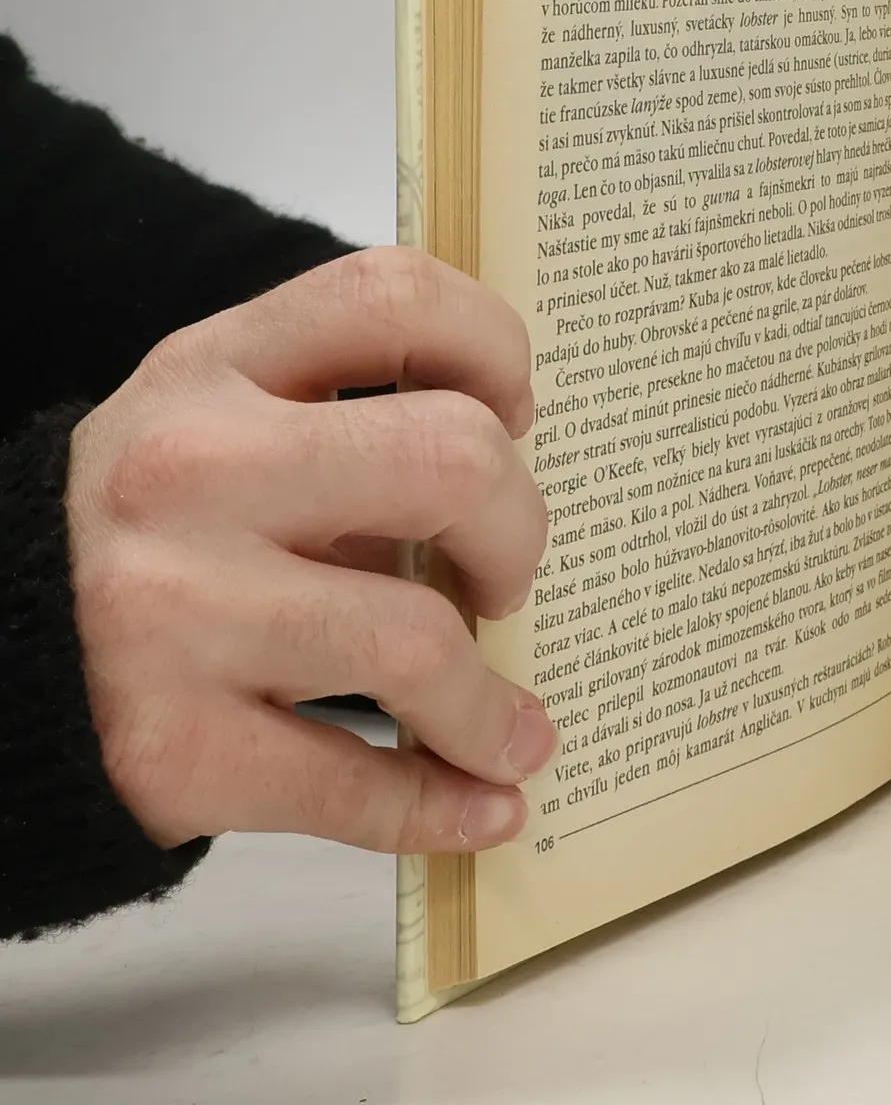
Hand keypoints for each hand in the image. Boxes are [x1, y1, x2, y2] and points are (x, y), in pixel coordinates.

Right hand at [66, 248, 555, 853]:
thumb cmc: (157, 534)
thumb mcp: (219, 425)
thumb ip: (348, 423)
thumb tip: (520, 497)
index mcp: (212, 369)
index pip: (393, 298)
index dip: (493, 352)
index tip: (514, 416)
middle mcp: (188, 474)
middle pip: (452, 461)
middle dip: (518, 530)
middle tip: (503, 576)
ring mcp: (170, 612)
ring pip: (418, 642)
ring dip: (490, 707)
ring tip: (511, 728)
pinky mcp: (167, 746)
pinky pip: (355, 784)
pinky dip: (446, 806)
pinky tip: (487, 802)